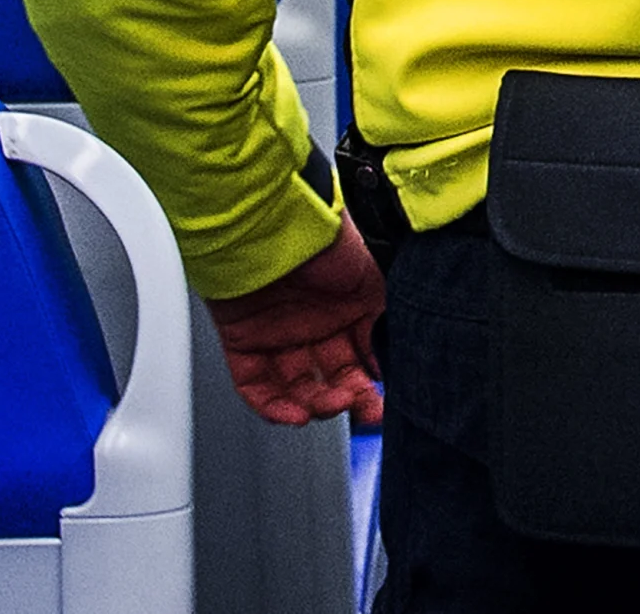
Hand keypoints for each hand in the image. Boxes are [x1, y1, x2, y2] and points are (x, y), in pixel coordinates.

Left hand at [203, 212, 384, 427]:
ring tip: (329, 406)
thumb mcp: (375, 282)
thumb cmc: (324, 239)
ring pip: (295, 387)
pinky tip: (294, 414)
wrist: (273, 224)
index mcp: (346, 307)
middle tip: (361, 410)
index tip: (381, 404)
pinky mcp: (242, 339)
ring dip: (314, 406)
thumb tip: (396, 364)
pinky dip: (272, 407)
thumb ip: (385, 323)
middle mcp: (313, 322)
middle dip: (348, 399)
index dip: (371, 386)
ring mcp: (277, 332)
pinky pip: (254, 384)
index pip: (360, 359)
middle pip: (330, 378)